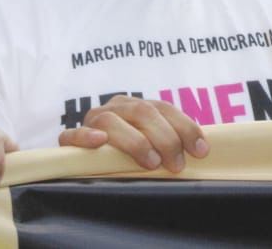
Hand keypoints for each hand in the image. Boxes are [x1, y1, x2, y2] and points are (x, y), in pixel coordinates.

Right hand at [58, 95, 208, 172]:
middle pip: (143, 112)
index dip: (185, 127)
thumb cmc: (128, 159)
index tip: (201, 151)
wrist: (85, 164)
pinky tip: (99, 142)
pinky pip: (74, 134)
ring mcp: (92, 121)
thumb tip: (201, 153)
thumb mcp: (152, 147)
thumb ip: (169, 144)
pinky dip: (86, 137)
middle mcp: (116, 107)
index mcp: (137, 106)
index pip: (164, 108)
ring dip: (135, 141)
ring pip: (112, 121)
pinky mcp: (69, 140)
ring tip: (151, 162)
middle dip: (165, 138)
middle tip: (176, 165)